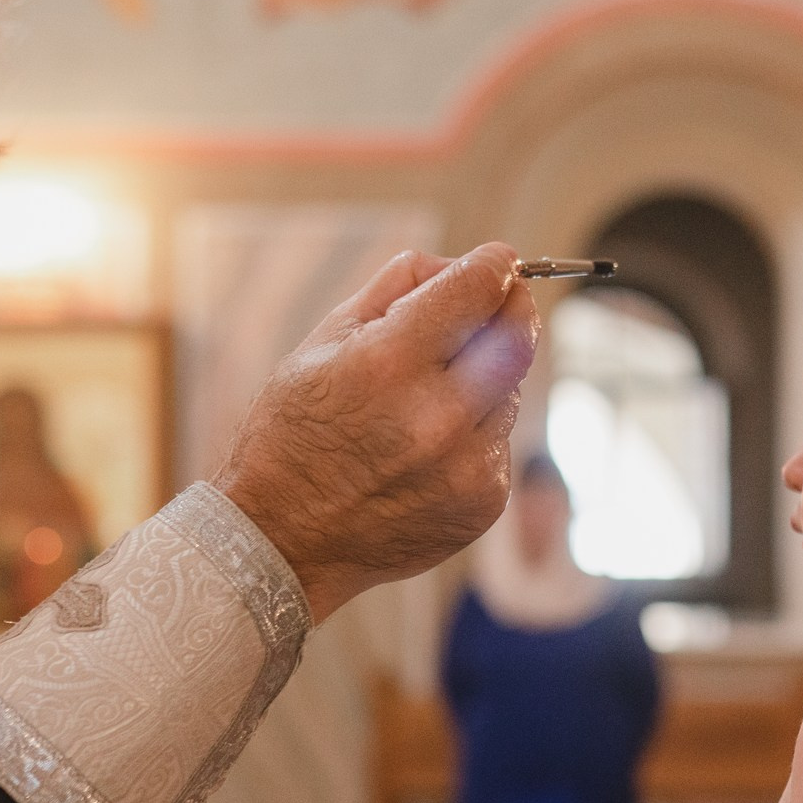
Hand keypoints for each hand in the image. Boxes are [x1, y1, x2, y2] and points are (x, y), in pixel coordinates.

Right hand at [216, 243, 537, 621]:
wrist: (285, 541)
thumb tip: (457, 263)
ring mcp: (467, 463)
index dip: (496, 264)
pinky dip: (477, 430)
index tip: (499, 261)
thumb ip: (396, 289)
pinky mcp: (485, 500)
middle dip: (511, 307)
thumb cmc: (294, 433)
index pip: (478, 288)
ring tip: (433, 393)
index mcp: (389, 363)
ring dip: (488, 375)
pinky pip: (500, 440)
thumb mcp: (321, 342)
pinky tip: (429, 448)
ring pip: (513, 389)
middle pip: (517, 334)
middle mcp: (438, 415)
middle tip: (497, 302)